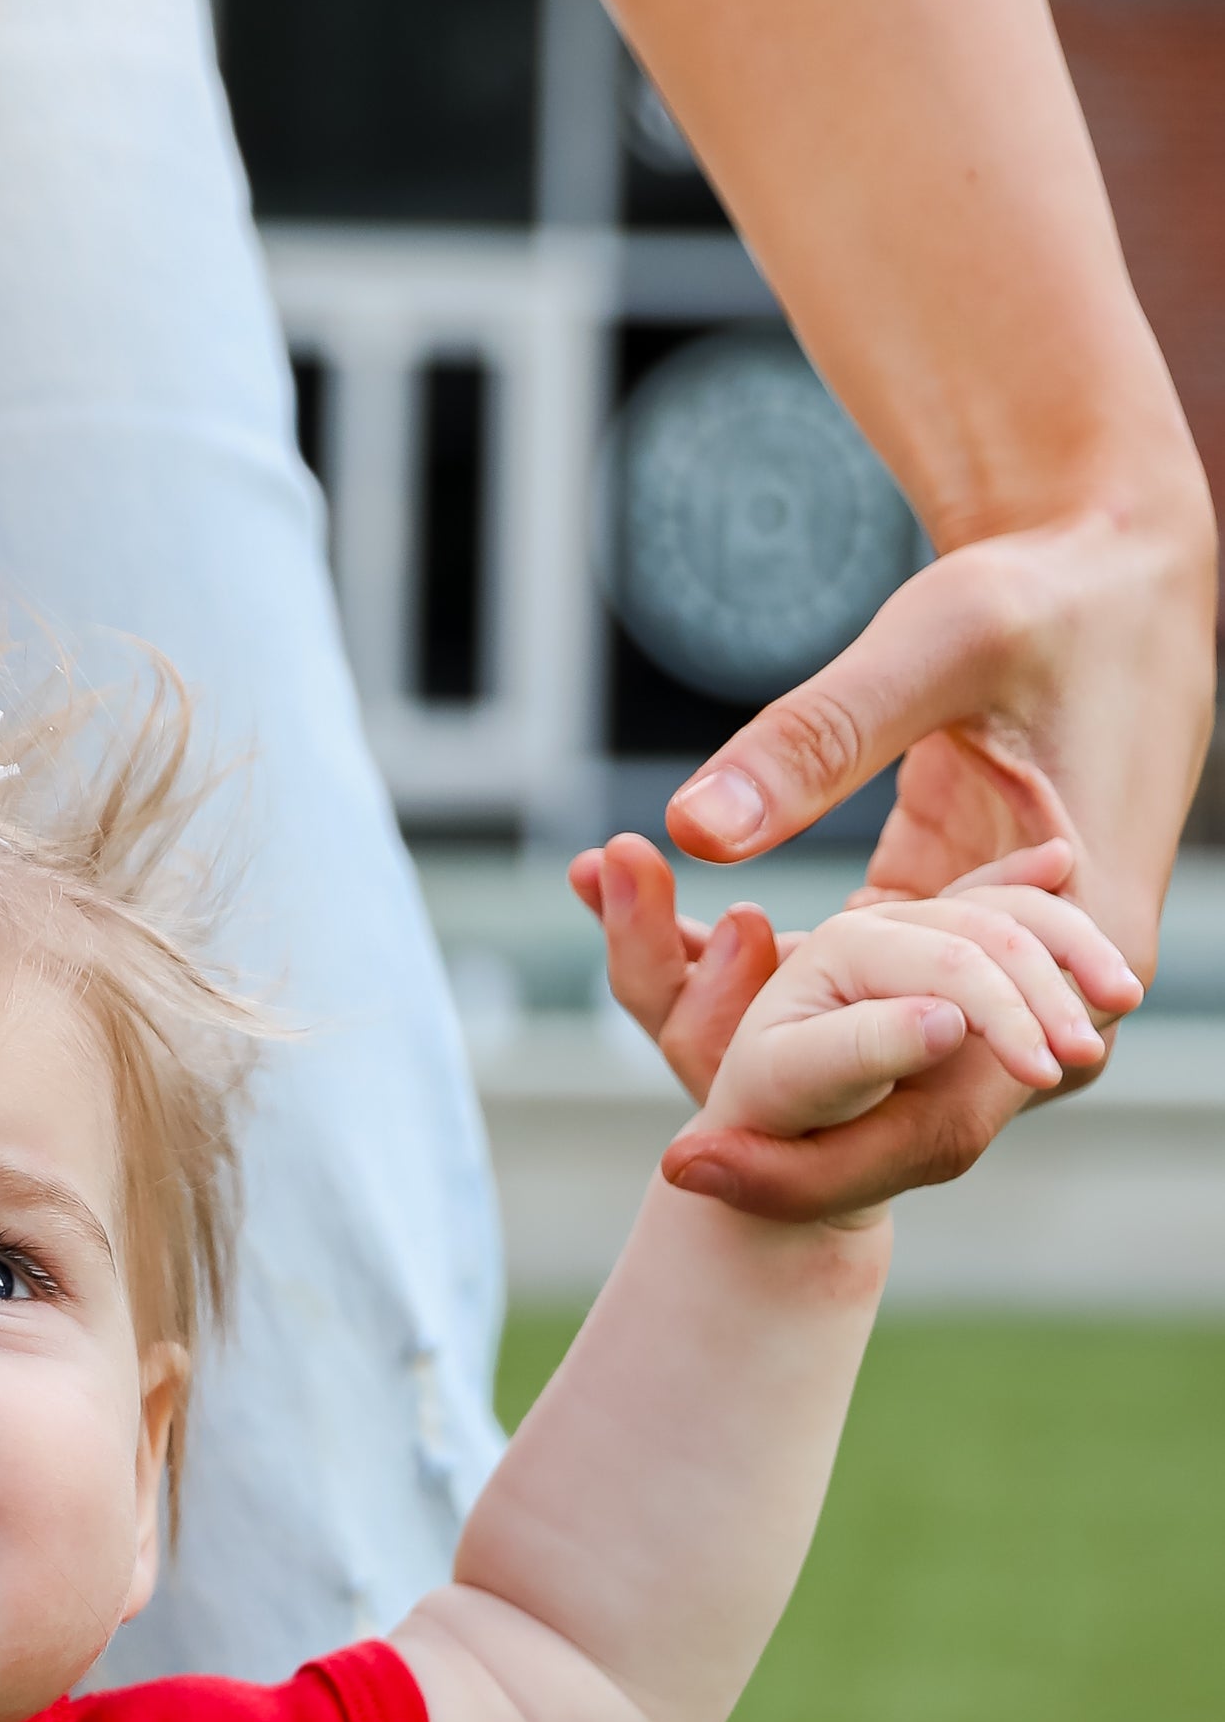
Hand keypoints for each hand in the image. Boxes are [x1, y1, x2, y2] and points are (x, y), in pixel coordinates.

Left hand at [567, 492, 1211, 1216]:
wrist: (1105, 559)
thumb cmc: (1050, 590)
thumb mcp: (938, 650)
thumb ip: (820, 739)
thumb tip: (692, 832)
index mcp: (1079, 941)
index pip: (943, 1111)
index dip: (816, 1158)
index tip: (691, 1163)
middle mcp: (1050, 980)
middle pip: (892, 1107)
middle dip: (769, 1127)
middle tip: (671, 1155)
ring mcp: (1001, 963)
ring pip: (858, 1051)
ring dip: (732, 1018)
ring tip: (615, 945)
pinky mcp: (948, 933)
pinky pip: (842, 982)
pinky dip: (745, 958)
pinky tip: (630, 900)